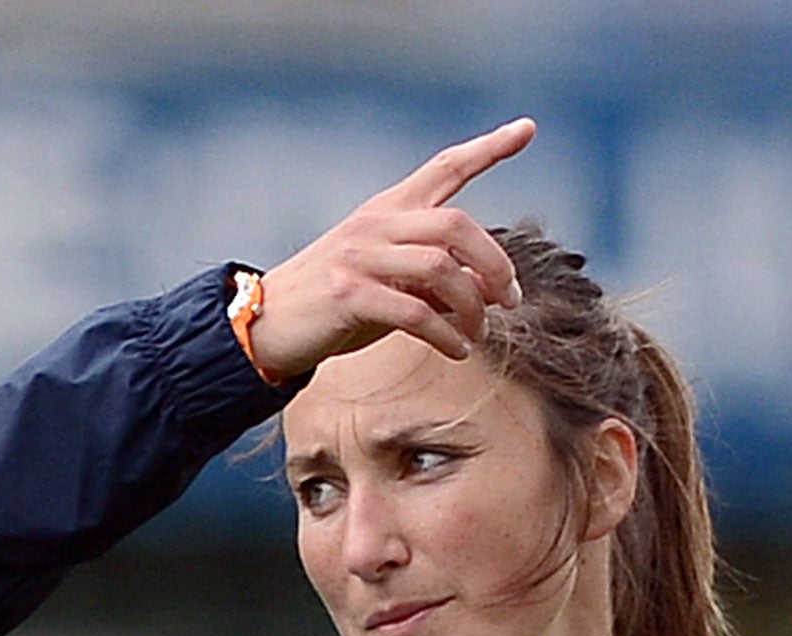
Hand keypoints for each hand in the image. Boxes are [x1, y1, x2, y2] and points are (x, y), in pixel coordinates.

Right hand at [247, 117, 536, 379]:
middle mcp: (375, 224)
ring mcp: (360, 257)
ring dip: (471, 305)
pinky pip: (414, 312)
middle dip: (495, 263)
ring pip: (440, 267)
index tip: (526, 129)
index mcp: (386, 210)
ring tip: (478, 332)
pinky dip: (444, 334)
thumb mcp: (386, 280)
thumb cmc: (331, 305)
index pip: (445, 167)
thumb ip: (432, 276)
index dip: (488, 148)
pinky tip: (455, 350)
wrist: (265, 325)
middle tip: (510, 299)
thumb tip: (488, 290)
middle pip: (457, 225)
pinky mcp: (347, 294)